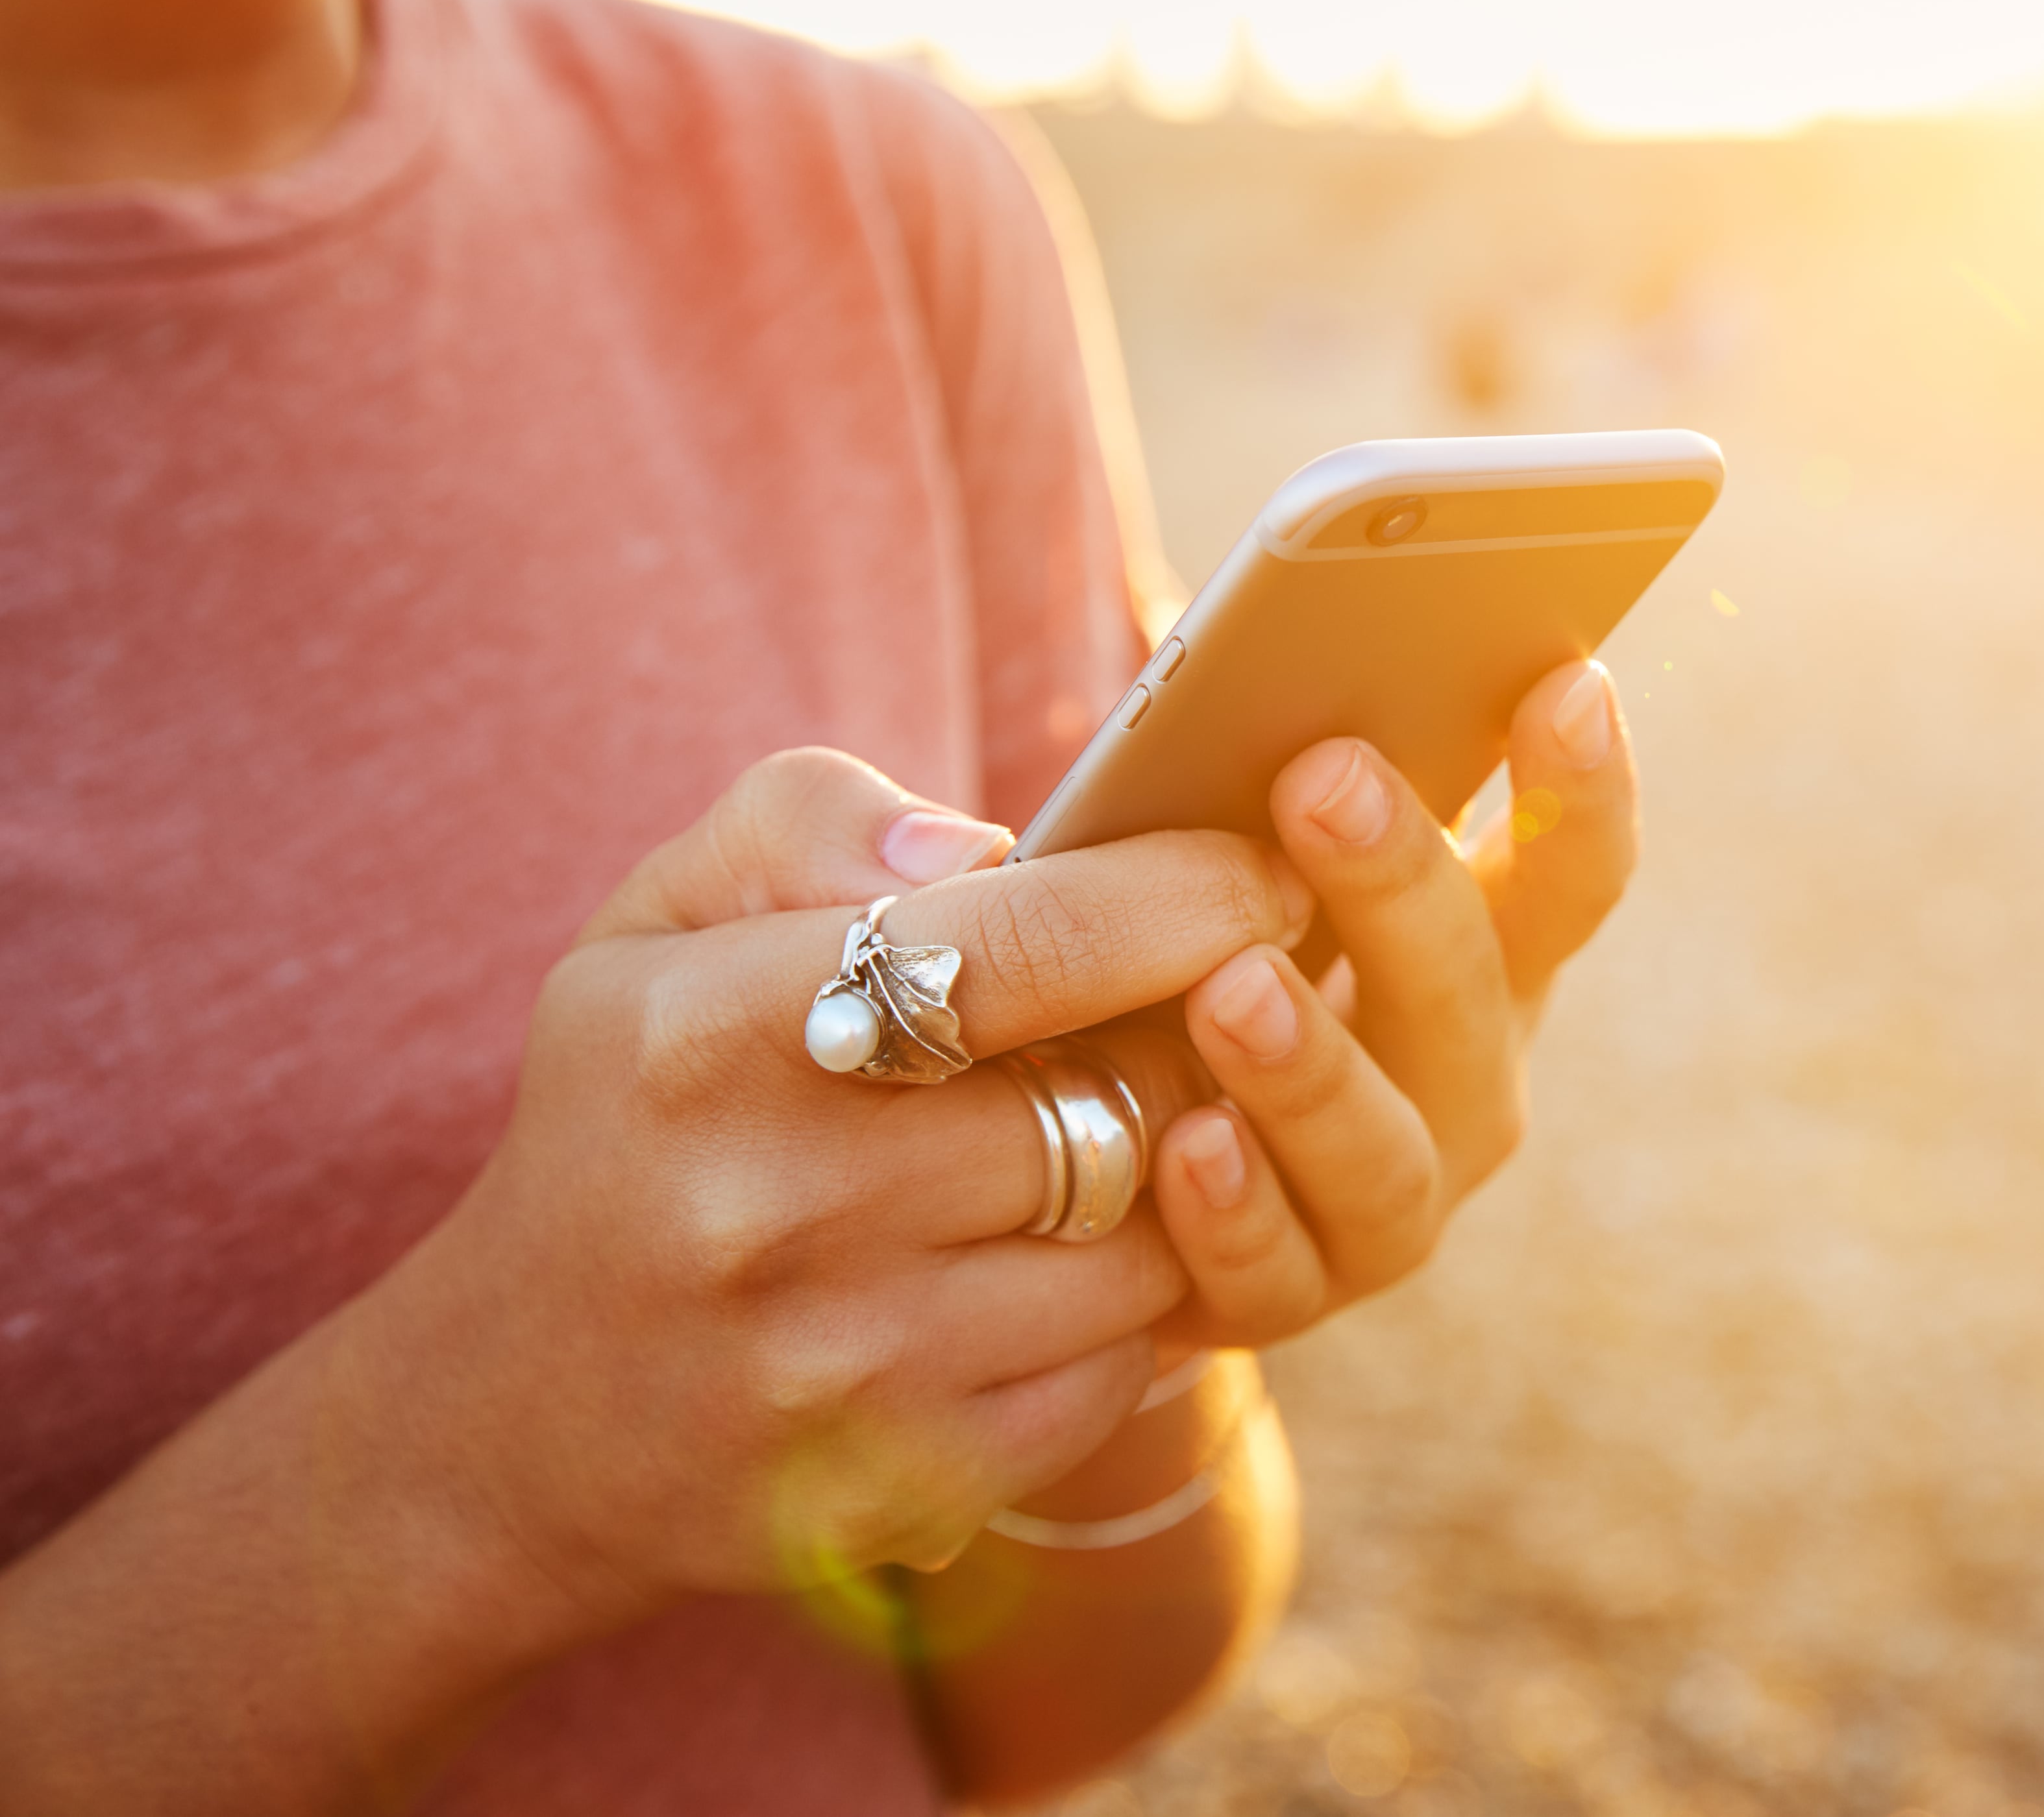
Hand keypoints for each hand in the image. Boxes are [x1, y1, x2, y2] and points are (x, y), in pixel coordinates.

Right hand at [338, 748, 1311, 1625]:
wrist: (516, 1415)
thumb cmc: (631, 1119)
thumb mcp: (656, 925)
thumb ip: (809, 821)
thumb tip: (991, 841)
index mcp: (710, 1035)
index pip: (1029, 943)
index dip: (1187, 898)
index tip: (1265, 874)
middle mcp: (772, 1207)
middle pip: (1117, 1092)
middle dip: (1197, 1038)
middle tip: (1214, 1007)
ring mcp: (844, 1365)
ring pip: (1141, 1240)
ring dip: (1169, 1177)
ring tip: (1122, 1130)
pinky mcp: (907, 1484)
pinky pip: (1115, 1367)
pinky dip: (1119, 1308)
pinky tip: (1058, 1264)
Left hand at [1134, 658, 1638, 1349]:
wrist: (1109, 1168)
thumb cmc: (1179, 950)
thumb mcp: (1222, 852)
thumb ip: (1258, 770)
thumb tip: (1258, 659)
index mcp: (1484, 952)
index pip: (1573, 869)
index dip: (1583, 785)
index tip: (1564, 680)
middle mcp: (1468, 1078)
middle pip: (1477, 988)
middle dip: (1405, 882)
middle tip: (1322, 775)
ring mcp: (1393, 1199)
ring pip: (1389, 1151)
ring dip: (1316, 1067)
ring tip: (1234, 988)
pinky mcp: (1287, 1295)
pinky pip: (1275, 1270)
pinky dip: (1236, 1210)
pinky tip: (1185, 1144)